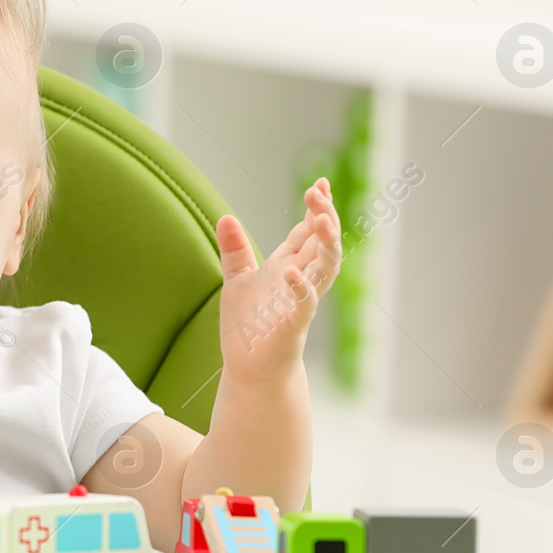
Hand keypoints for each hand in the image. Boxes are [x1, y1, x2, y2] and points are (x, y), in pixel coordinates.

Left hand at [214, 178, 341, 384]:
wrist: (249, 369)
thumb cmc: (247, 326)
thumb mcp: (236, 279)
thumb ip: (234, 250)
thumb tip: (225, 216)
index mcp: (288, 267)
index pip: (307, 232)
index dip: (316, 209)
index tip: (320, 182)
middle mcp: (300, 281)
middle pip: (321, 244)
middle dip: (324, 217)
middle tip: (318, 192)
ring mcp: (300, 303)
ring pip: (325, 269)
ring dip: (326, 244)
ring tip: (322, 219)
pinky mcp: (294, 326)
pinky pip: (305, 305)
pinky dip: (302, 289)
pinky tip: (293, 273)